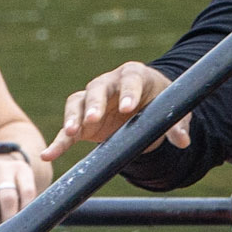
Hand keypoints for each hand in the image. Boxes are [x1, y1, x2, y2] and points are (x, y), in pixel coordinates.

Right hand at [42, 62, 188, 160]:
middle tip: (94, 119)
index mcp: (133, 76)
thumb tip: (183, 141)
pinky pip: (67, 130)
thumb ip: (177, 125)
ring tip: (72, 133)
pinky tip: (48, 155)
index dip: (128, 92)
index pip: (129, 80)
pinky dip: (58, 142)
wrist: (144, 105)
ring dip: (72, 118)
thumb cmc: (159, 102)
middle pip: (97, 88)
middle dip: (95, 103)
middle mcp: (108, 84)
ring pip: (77, 103)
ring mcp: (91, 100)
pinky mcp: (82, 121)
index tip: (127, 107)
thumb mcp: (172, 111)